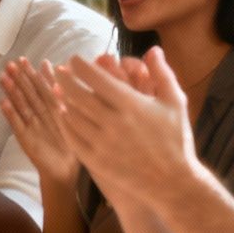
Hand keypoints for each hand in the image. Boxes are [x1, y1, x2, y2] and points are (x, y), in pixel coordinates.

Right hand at [0, 58, 80, 186]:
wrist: (66, 172)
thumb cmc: (72, 143)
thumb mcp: (74, 117)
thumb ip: (67, 96)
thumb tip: (66, 74)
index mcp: (52, 109)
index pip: (40, 87)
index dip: (31, 74)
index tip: (22, 59)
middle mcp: (40, 115)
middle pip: (28, 94)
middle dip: (19, 79)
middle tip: (9, 65)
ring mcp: (31, 127)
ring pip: (21, 106)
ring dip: (11, 92)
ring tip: (3, 78)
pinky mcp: (26, 140)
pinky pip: (18, 126)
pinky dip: (11, 115)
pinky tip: (3, 103)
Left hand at [52, 49, 201, 208]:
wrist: (173, 183)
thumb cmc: (176, 140)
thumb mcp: (175, 103)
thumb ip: (162, 74)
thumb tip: (153, 49)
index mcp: (131, 104)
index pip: (96, 78)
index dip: (80, 66)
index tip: (73, 60)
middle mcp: (113, 122)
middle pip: (78, 94)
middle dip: (65, 80)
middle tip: (59, 72)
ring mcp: (102, 143)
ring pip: (72, 115)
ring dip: (62, 100)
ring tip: (57, 91)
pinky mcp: (97, 161)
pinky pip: (72, 138)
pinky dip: (65, 124)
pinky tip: (63, 115)